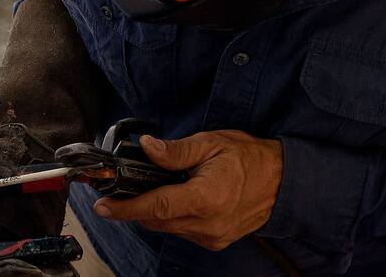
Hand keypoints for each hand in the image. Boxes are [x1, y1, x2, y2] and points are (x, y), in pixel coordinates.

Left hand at [92, 130, 282, 250]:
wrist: (282, 182)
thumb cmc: (249, 159)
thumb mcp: (211, 144)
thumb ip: (175, 151)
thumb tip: (146, 148)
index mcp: (206, 198)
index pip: (156, 206)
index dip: (125, 208)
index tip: (103, 207)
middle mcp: (208, 224)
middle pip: (156, 220)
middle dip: (135, 207)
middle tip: (121, 190)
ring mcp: (212, 236)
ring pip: (167, 228)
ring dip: (154, 212)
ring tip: (154, 189)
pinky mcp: (215, 241)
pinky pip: (182, 231)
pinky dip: (172, 217)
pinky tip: (177, 199)